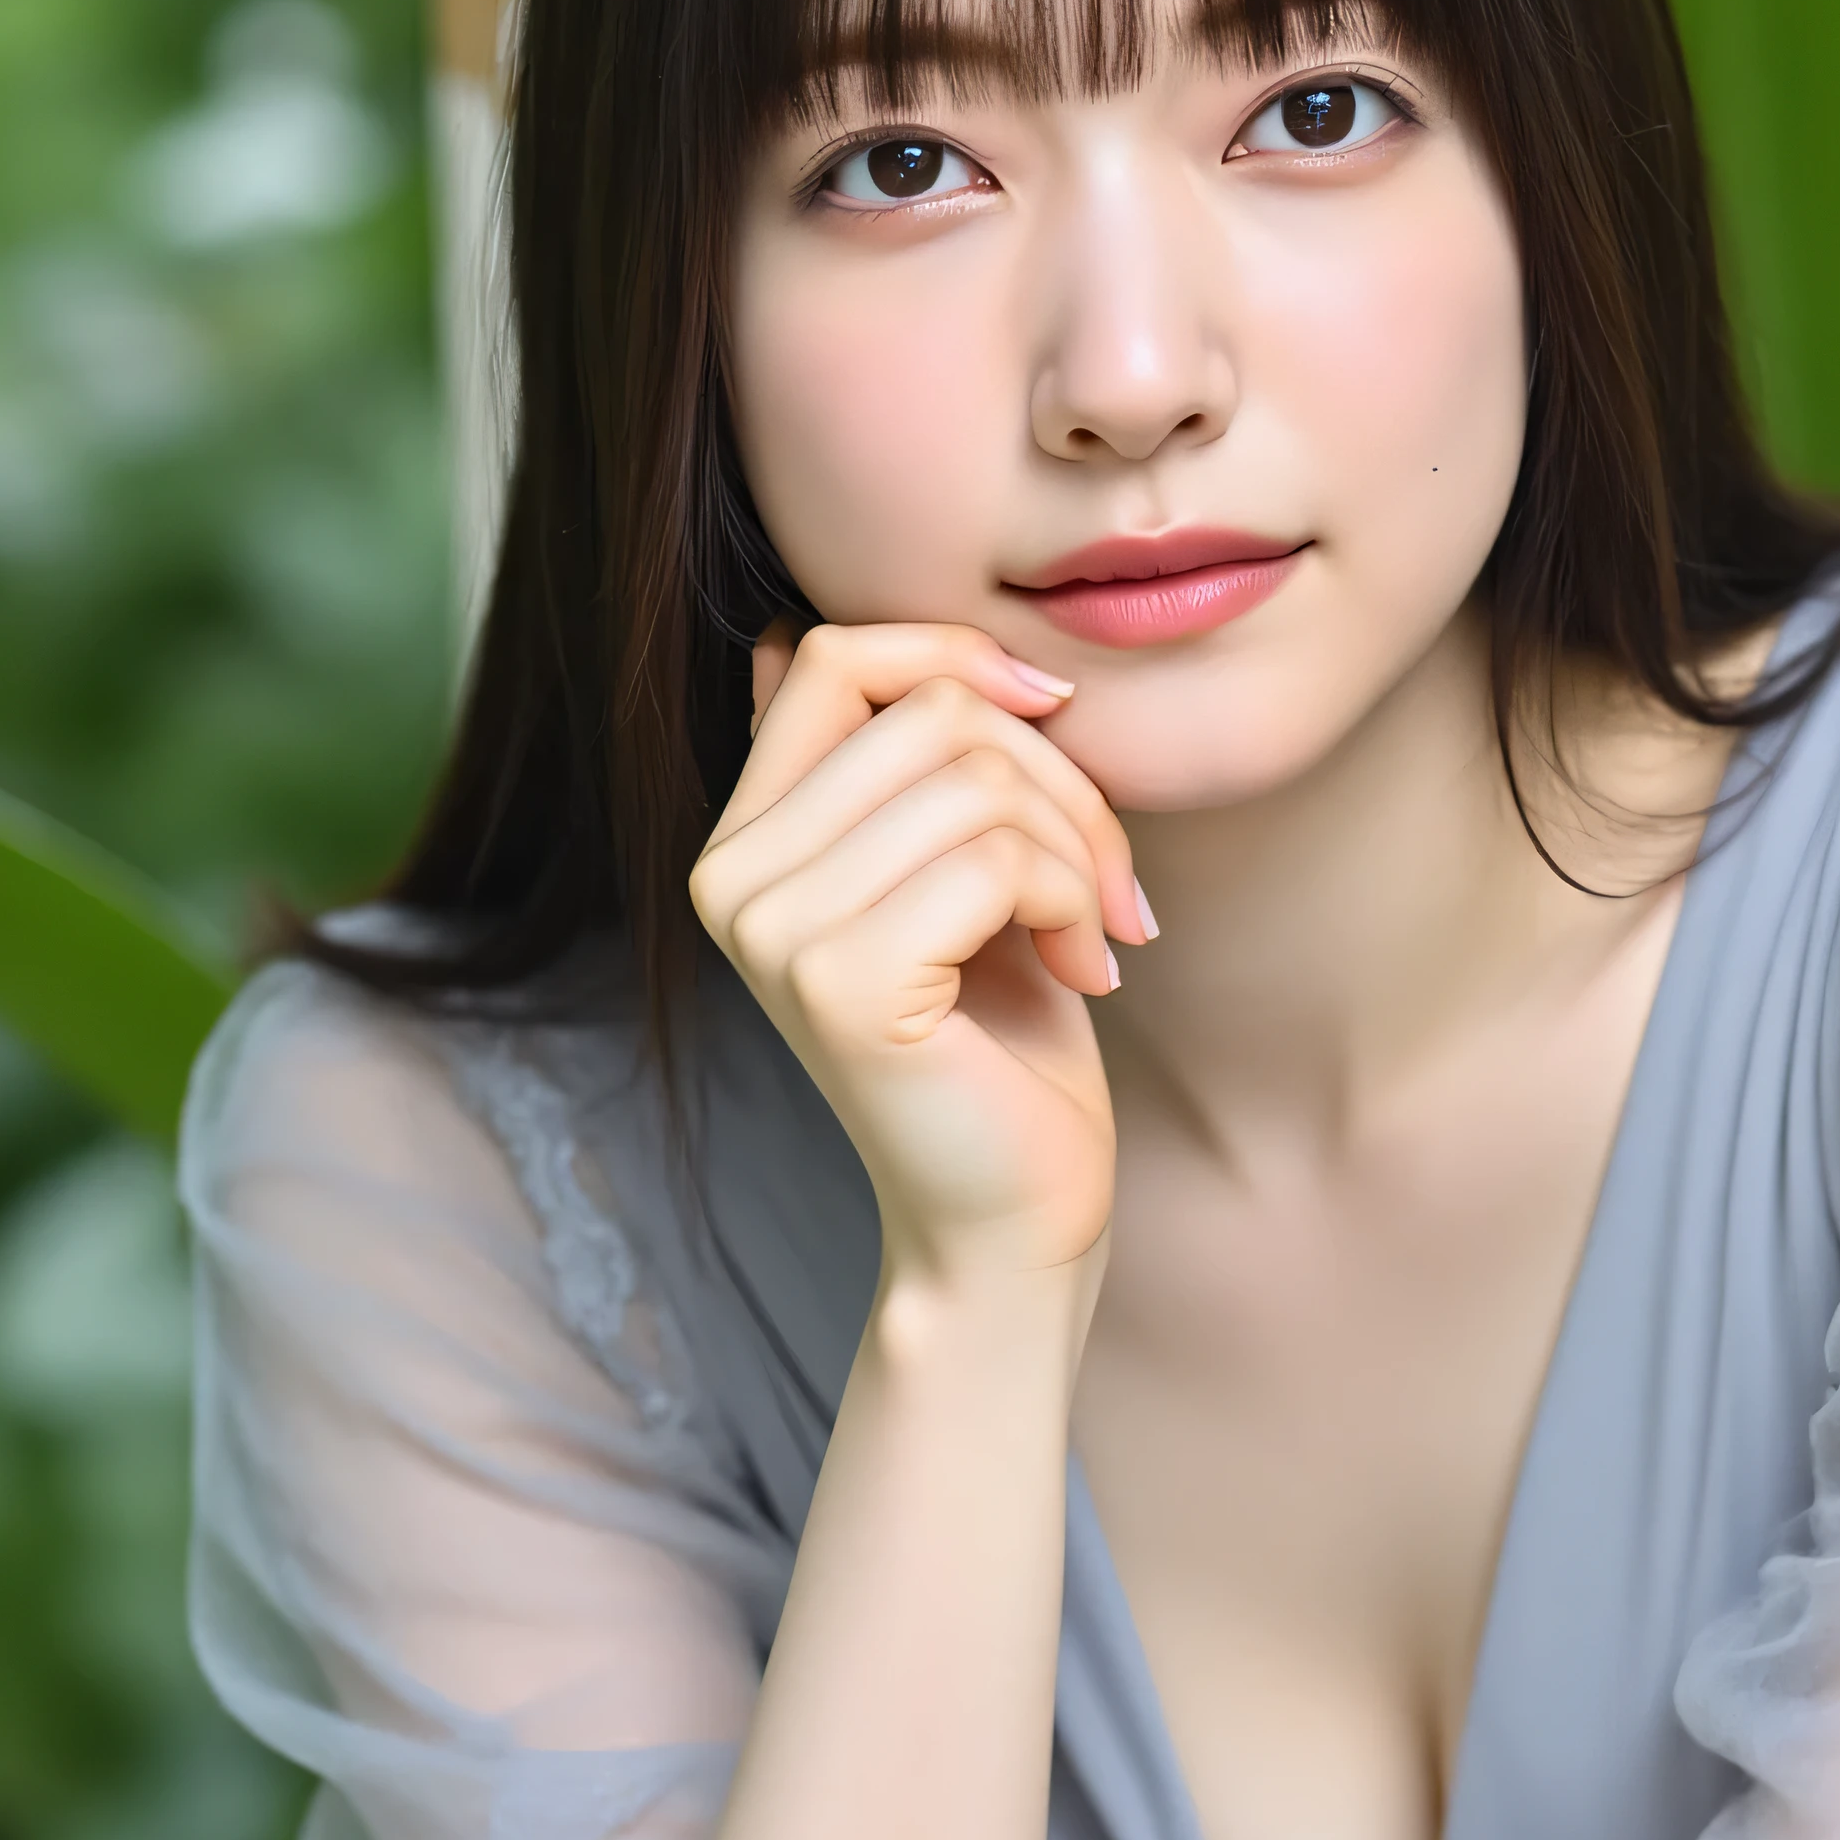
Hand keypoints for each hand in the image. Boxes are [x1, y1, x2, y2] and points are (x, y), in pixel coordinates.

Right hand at [690, 624, 1152, 1281]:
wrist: (1012, 1215)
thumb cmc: (1002, 1043)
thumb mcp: (950, 868)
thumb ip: (880, 764)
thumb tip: (797, 624)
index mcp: (746, 837)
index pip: (839, 654)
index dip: (963, 660)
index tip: (1053, 725)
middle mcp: (730, 875)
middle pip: (932, 711)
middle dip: (1061, 780)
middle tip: (1109, 882)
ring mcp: (774, 930)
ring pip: (976, 780)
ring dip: (1081, 850)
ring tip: (1094, 933)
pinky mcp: (841, 981)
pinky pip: (996, 859)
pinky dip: (1074, 903)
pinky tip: (1085, 973)